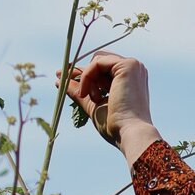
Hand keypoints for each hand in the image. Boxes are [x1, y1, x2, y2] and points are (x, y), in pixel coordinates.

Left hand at [67, 53, 160, 167]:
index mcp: (130, 79)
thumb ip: (79, 92)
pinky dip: (87, 77)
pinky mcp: (127, 65)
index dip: (84, 73)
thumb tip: (60, 81)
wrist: (129, 133)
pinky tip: (88, 94)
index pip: (104, 68)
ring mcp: (132, 65)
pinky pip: (97, 63)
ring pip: (97, 61)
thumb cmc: (115, 125)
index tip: (63, 76)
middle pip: (100, 61)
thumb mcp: (93, 105)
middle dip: (81, 72)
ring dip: (86, 79)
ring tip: (90, 98)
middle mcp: (134, 69)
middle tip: (62, 77)